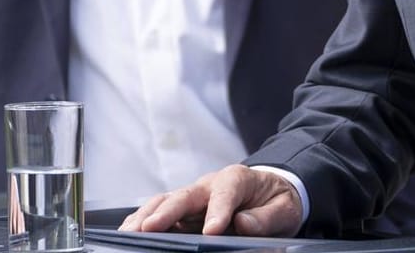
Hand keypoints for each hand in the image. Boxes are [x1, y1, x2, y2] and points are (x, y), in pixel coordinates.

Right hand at [119, 165, 301, 236]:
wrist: (271, 192)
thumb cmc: (276, 201)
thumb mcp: (284, 209)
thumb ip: (266, 217)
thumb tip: (244, 223)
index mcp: (237, 179)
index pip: (226, 193)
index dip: (218, 211)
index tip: (212, 231)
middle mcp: (209, 184)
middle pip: (185, 195)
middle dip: (167, 212)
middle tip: (150, 229)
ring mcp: (192, 197)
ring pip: (164, 202)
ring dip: (146, 217)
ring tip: (130, 234)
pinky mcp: (182, 210)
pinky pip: (158, 213)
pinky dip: (142, 221)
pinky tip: (129, 233)